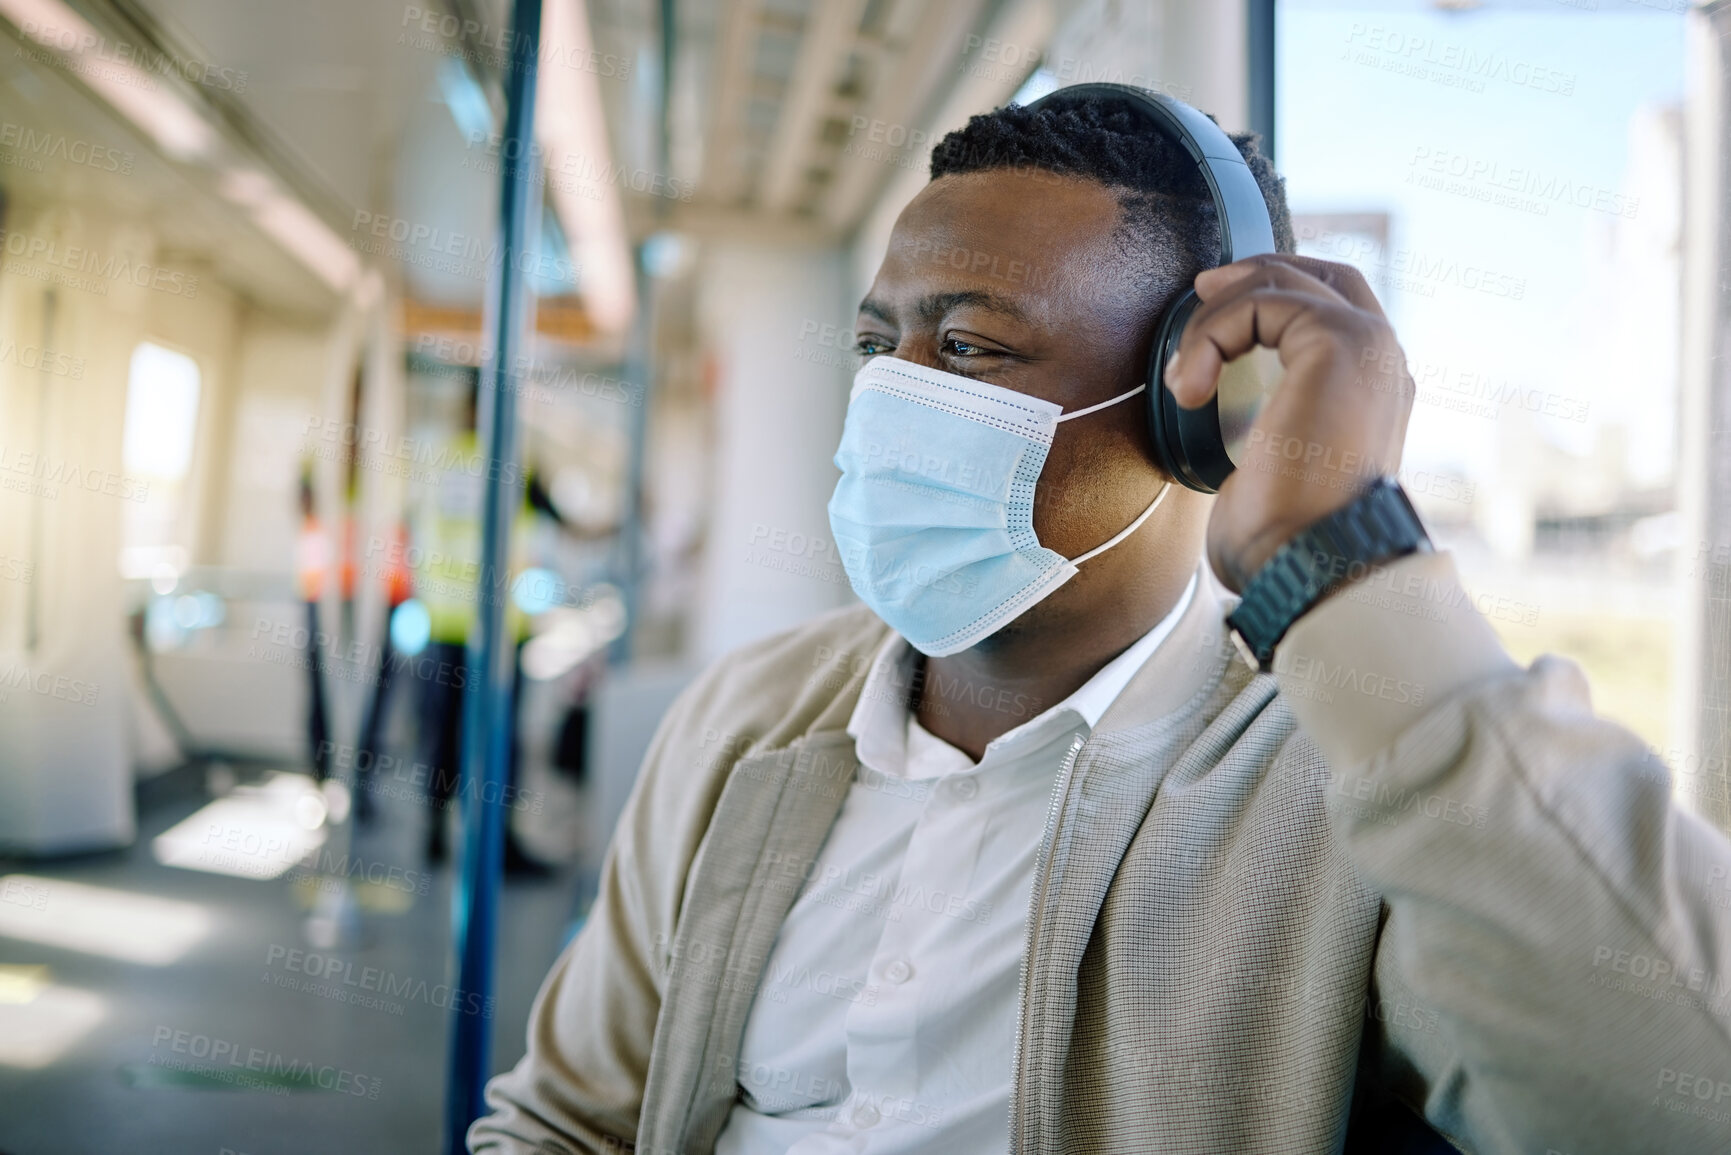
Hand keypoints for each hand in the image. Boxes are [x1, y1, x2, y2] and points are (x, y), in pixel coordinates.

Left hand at [1163, 253, 1414, 592]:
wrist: (1309, 564)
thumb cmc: (1282, 541)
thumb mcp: (1267, 471)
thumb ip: (1256, 429)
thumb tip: (1209, 417)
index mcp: (1373, 390)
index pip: (1334, 310)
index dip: (1274, 296)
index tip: (1214, 313)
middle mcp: (1381, 361)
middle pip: (1322, 274)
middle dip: (1256, 273)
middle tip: (1202, 291)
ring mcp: (1368, 346)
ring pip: (1282, 281)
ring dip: (1217, 317)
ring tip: (1183, 379)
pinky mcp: (1340, 342)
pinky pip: (1263, 301)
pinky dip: (1212, 334)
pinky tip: (1190, 390)